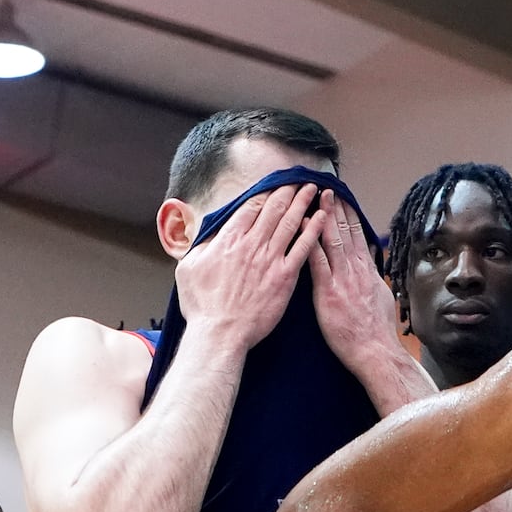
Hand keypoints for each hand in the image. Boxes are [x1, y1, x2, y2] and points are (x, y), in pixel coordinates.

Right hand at [175, 182, 324, 353]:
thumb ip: (202, 247)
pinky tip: (323, 218)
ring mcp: (270, 259)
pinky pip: (303, 248)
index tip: (274, 184)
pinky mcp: (285, 276)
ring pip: (290, 223)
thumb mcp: (188, 268)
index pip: (250, 207)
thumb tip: (207, 235)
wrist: (221, 332)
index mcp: (228, 240)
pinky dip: (313, 231)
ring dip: (302, 203)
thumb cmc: (202, 306)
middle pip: (273, 209)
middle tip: (299, 179)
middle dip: (287, 191)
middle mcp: (251, 244)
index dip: (264, 193)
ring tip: (312, 189)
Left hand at [308, 192, 405, 375]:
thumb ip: (372, 278)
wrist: (375, 351)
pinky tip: (301, 227)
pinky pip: (316, 262)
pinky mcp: (328, 291)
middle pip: (345, 232)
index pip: (357, 235)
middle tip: (327, 187)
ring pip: (332, 240)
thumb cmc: (376, 331)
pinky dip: (309, 242)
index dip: (349, 215)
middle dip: (336, 208)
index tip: (342, 198)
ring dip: (324, 216)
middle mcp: (355, 270)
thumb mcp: (381, 297)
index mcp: (367, 271)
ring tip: (316, 196)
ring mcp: (342, 279)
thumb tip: (371, 264)